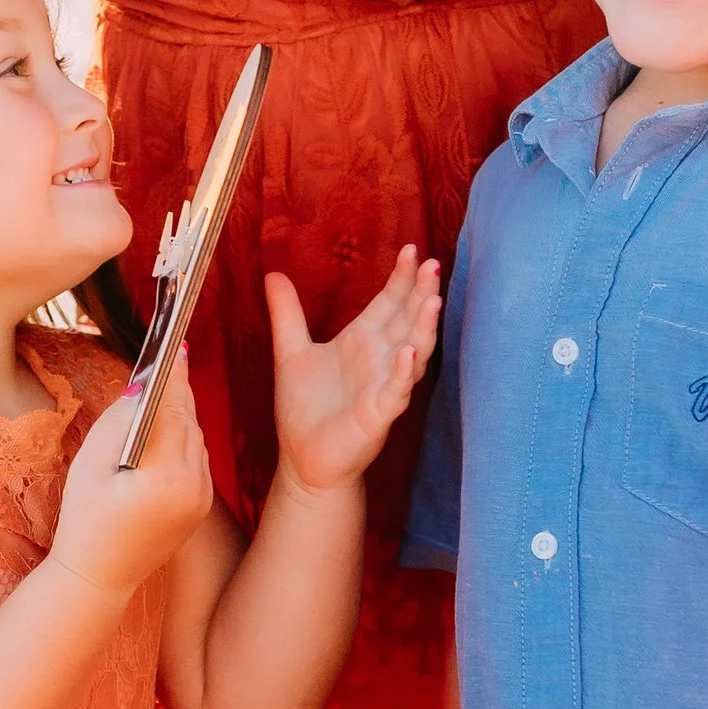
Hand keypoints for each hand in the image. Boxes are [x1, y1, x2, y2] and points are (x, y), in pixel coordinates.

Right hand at [53, 354, 213, 599]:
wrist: (99, 579)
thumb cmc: (84, 520)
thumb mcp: (91, 464)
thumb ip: (119, 420)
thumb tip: (143, 386)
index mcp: (165, 475)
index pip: (172, 409)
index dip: (173, 374)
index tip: (176, 345)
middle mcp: (193, 486)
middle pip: (188, 420)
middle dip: (177, 390)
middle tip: (171, 356)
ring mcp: (201, 498)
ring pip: (195, 438)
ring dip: (180, 414)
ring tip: (167, 386)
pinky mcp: (201, 507)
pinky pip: (196, 459)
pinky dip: (182, 439)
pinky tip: (167, 426)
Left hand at [268, 250, 440, 497]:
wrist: (304, 459)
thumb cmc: (304, 409)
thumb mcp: (290, 351)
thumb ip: (286, 313)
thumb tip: (274, 274)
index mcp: (362, 340)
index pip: (389, 302)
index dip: (401, 278)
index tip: (410, 249)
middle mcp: (380, 359)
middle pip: (408, 319)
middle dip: (421, 292)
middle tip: (432, 264)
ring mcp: (383, 386)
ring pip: (412, 350)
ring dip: (423, 327)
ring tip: (433, 300)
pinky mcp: (378, 414)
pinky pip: (396, 390)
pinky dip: (402, 372)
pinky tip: (408, 351)